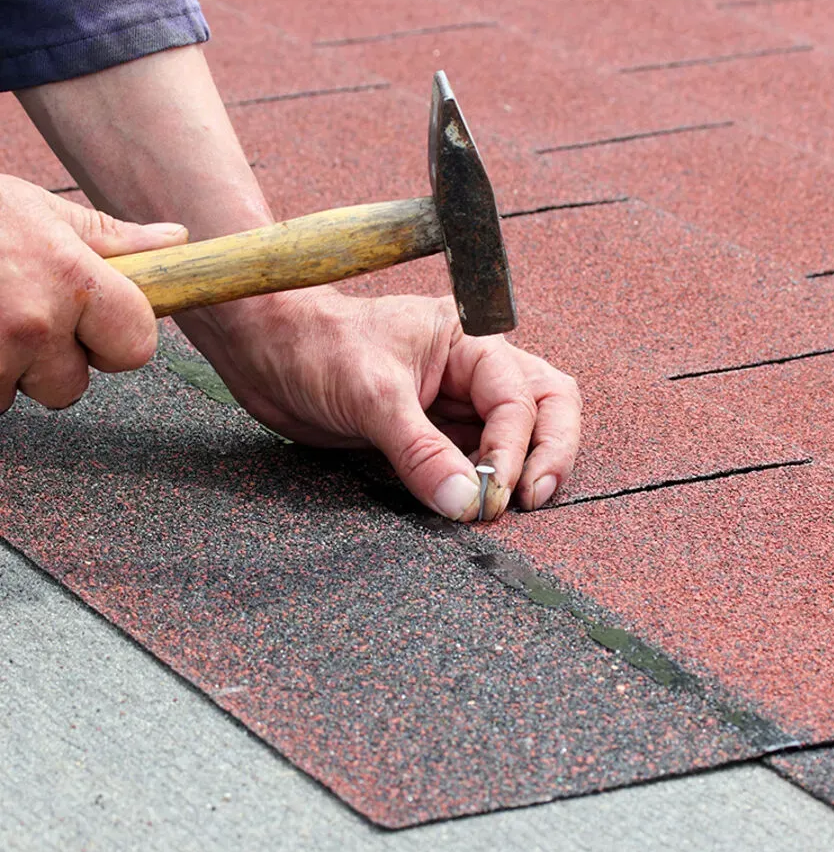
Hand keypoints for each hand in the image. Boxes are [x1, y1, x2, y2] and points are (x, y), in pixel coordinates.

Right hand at [0, 174, 188, 411]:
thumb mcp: (44, 213)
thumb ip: (115, 240)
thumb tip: (176, 240)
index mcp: (72, 279)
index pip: (137, 348)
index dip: (119, 341)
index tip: (96, 326)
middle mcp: (31, 322)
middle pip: (71, 387)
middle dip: (51, 362)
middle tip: (19, 315)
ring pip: (17, 395)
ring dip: (4, 369)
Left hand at [177, 288, 580, 521]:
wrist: (266, 353)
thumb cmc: (316, 346)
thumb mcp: (371, 395)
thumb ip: (421, 451)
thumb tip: (468, 502)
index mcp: (468, 341)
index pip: (519, 398)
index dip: (513, 448)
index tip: (492, 492)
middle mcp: (471, 370)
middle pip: (544, 407)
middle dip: (549, 452)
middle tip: (532, 500)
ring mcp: (452, 404)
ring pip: (515, 437)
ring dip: (516, 473)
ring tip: (501, 510)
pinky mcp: (430, 434)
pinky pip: (473, 461)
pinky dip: (481, 485)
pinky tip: (470, 506)